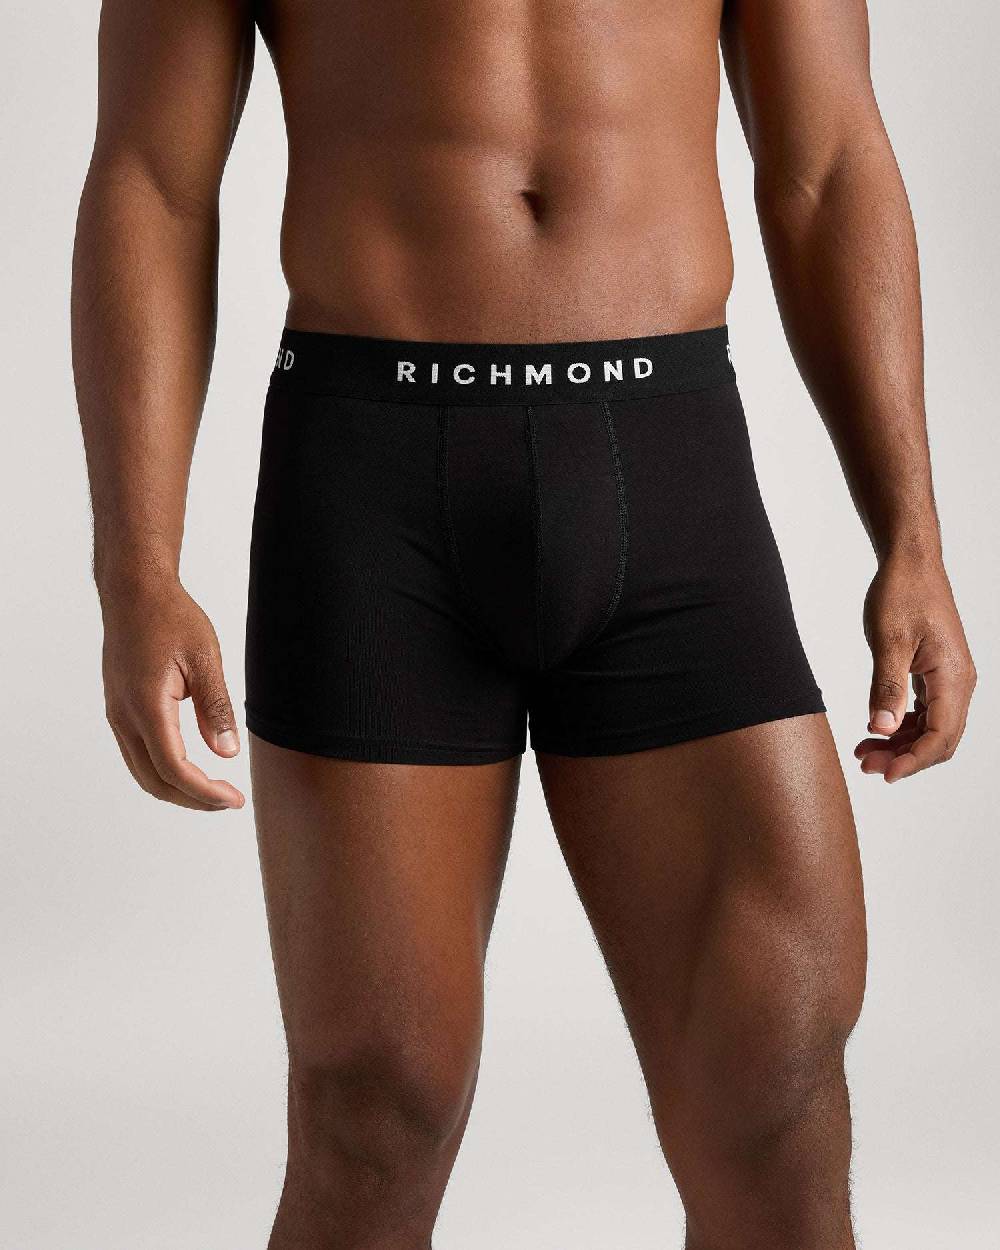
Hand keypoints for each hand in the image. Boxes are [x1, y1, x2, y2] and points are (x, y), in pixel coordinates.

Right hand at [102, 582, 245, 810]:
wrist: (134, 591)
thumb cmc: (170, 617)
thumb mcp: (205, 659)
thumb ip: (216, 708)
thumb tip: (226, 753)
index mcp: (146, 706)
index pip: (174, 768)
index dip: (204, 792)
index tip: (234, 800)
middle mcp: (124, 716)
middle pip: (154, 780)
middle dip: (192, 799)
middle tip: (229, 801)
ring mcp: (117, 714)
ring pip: (142, 771)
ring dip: (177, 788)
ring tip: (213, 790)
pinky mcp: (119, 708)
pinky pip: (137, 754)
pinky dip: (163, 771)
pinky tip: (190, 768)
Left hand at [854, 555, 975, 782]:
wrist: (910, 563)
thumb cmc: (901, 593)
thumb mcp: (888, 641)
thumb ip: (886, 687)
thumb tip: (881, 728)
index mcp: (953, 676)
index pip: (941, 735)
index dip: (914, 760)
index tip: (884, 775)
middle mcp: (959, 682)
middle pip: (939, 738)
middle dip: (904, 757)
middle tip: (865, 764)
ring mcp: (949, 679)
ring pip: (931, 728)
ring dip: (900, 744)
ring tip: (863, 751)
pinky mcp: (936, 674)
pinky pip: (925, 712)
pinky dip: (901, 726)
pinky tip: (874, 730)